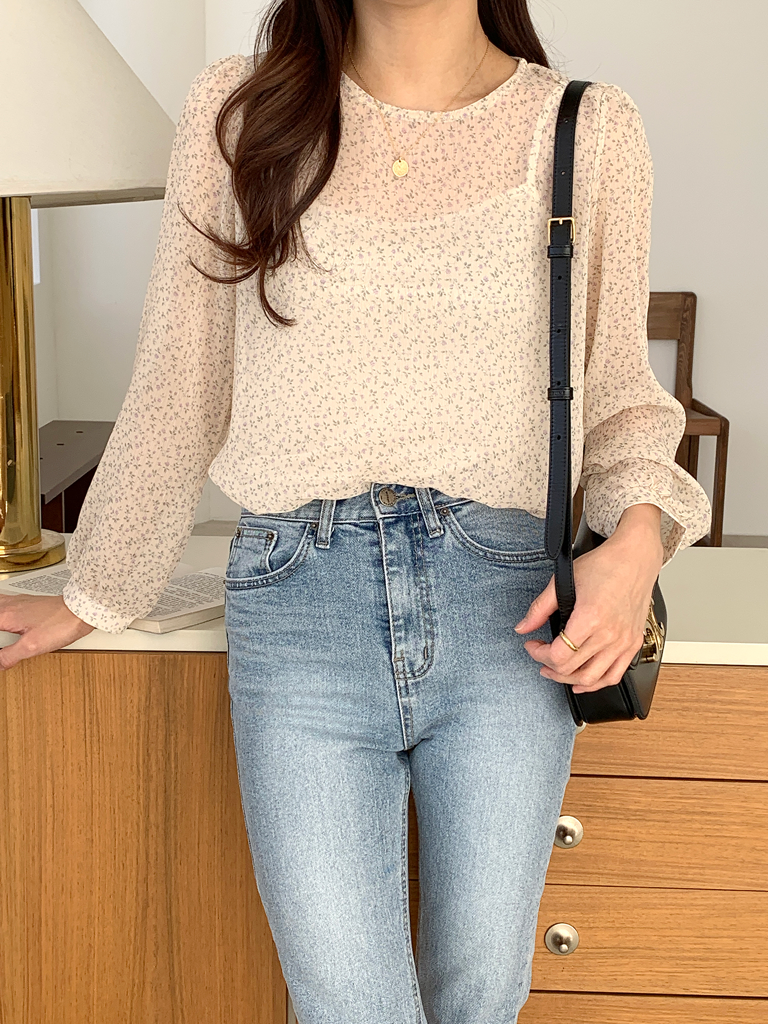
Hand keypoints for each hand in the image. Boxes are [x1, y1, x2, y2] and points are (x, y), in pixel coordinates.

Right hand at [0, 595, 94, 669]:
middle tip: (3, 645)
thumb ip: (9, 656)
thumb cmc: (61, 624)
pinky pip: (4, 603)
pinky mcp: (27, 602)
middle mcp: (9, 606)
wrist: (80, 611)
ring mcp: (18, 602)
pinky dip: (1, 611)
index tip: (1, 654)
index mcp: (6, 616)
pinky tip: (5, 616)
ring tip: (4, 635)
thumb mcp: (32, 647)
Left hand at [514, 504, 664, 692]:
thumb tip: (523, 627)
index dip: (538, 654)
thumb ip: (539, 608)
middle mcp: (609, 634)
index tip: (532, 645)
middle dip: (549, 667)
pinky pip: (614, 675)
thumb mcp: (563, 581)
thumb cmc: (604, 565)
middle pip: (572, 669)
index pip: (558, 655)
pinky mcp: (633, 643)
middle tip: (540, 656)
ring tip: (556, 671)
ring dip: (569, 680)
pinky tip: (583, 681)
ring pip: (592, 678)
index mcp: (591, 618)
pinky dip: (596, 683)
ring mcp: (623, 641)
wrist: (635, 559)